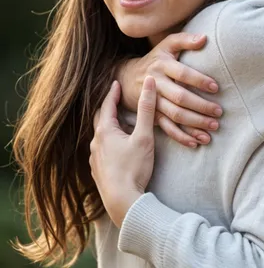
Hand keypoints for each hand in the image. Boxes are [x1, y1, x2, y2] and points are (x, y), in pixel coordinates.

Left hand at [90, 78, 156, 227]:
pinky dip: (109, 142)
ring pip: (101, 136)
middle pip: (100, 119)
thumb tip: (149, 83)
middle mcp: (96, 143)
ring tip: (119, 122)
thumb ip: (147, 109)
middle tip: (115, 98)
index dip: (113, 92)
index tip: (116, 82)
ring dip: (109, 126)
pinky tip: (116, 147)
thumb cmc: (134, 167)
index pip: (107, 105)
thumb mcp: (144, 136)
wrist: (123, 202)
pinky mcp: (98, 172)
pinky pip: (101, 150)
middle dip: (108, 107)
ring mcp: (95, 159)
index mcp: (105, 131)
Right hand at [117, 33, 221, 147]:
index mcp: (162, 65)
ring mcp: (152, 102)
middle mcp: (156, 84)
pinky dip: (181, 136)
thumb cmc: (155, 59)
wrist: (126, 77)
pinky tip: (196, 142)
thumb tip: (204, 38)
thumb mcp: (167, 45)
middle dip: (200, 106)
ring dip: (194, 124)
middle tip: (218, 112)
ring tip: (212, 128)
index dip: (198, 80)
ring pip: (174, 115)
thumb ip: (185, 40)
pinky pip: (166, 128)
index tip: (215, 87)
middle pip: (179, 97)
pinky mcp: (150, 115)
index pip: (182, 73)